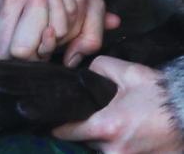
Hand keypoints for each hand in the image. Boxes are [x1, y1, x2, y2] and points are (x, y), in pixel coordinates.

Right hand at [0, 0, 119, 62]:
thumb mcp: (90, 1)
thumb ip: (92, 35)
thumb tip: (72, 61)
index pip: (21, 50)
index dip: (30, 58)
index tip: (37, 52)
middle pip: (0, 49)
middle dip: (12, 57)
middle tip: (24, 48)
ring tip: (12, 39)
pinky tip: (0, 26)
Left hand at [53, 55, 181, 152]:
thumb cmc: (159, 94)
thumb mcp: (128, 72)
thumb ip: (101, 67)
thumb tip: (86, 71)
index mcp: (108, 127)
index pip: (70, 132)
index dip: (60, 126)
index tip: (53, 122)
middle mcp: (115, 150)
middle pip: (87, 142)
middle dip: (86, 129)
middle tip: (89, 114)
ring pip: (103, 150)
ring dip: (103, 139)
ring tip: (113, 122)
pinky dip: (117, 145)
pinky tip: (124, 131)